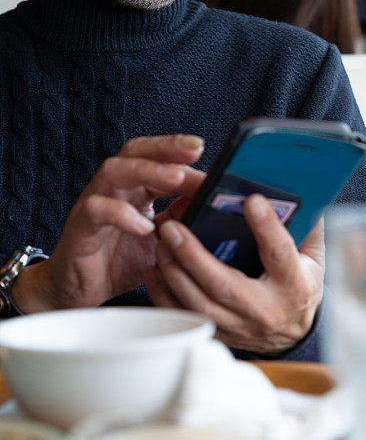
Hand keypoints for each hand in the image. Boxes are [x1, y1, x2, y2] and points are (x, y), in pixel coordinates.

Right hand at [12, 134, 204, 312]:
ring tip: (176, 178)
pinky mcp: (79, 226)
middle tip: (194, 149)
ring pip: (114, 171)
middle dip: (166, 147)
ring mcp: (94, 202)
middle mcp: (114, 188)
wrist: (80, 292)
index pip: (158, 157)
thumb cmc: (119, 261)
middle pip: (135, 151)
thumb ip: (180, 219)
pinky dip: (122, 214)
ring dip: (147, 171)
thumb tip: (209, 201)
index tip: (212, 160)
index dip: (183, 156)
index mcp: (135, 187)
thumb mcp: (160, 240)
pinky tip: (144, 227)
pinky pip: (97, 210)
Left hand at [145, 195, 324, 354]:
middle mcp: (267, 310)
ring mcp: (241, 327)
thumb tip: (299, 190)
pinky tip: (156, 270)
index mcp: (295, 285)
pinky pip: (188, 317)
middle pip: (225, 285)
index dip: (267, 227)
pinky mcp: (222, 335)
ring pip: (200, 305)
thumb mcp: (313, 256)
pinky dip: (166, 295)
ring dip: (175, 273)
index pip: (280, 253)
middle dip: (193, 255)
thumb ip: (306, 226)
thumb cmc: (301, 284)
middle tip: (172, 227)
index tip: (251, 200)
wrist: (295, 332)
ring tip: (161, 244)